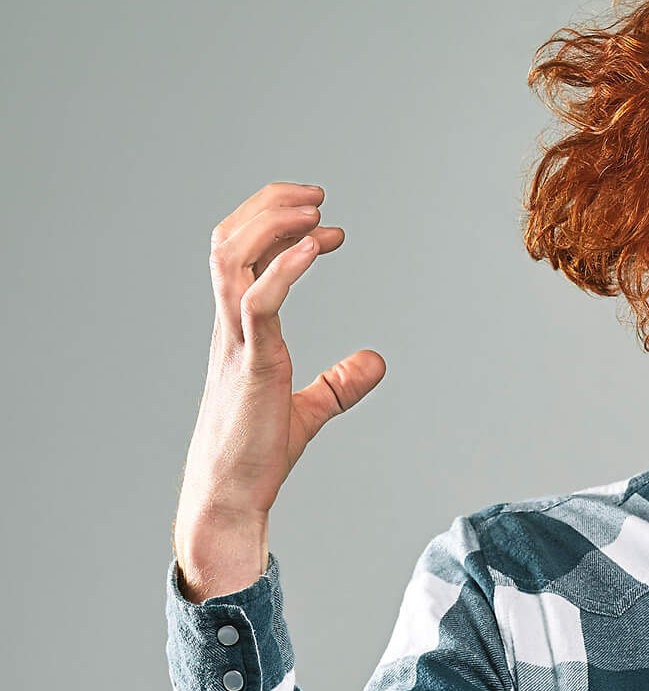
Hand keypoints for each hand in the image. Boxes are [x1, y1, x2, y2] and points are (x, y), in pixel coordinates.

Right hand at [176, 181, 384, 524]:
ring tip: (315, 208)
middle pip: (229, 242)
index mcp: (239, 332)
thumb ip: (341, 382)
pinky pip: (258, 302)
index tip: (327, 225)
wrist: (231, 498)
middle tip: (317, 193)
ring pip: (231, 259)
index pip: (243, 257)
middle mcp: (230, 329)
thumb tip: (378, 361)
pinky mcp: (251, 367)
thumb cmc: (257, 456)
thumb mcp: (309, 410)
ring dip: (273, 224)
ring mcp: (236, 344)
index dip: (279, 230)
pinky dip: (286, 268)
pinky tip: (316, 248)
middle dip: (268, 207)